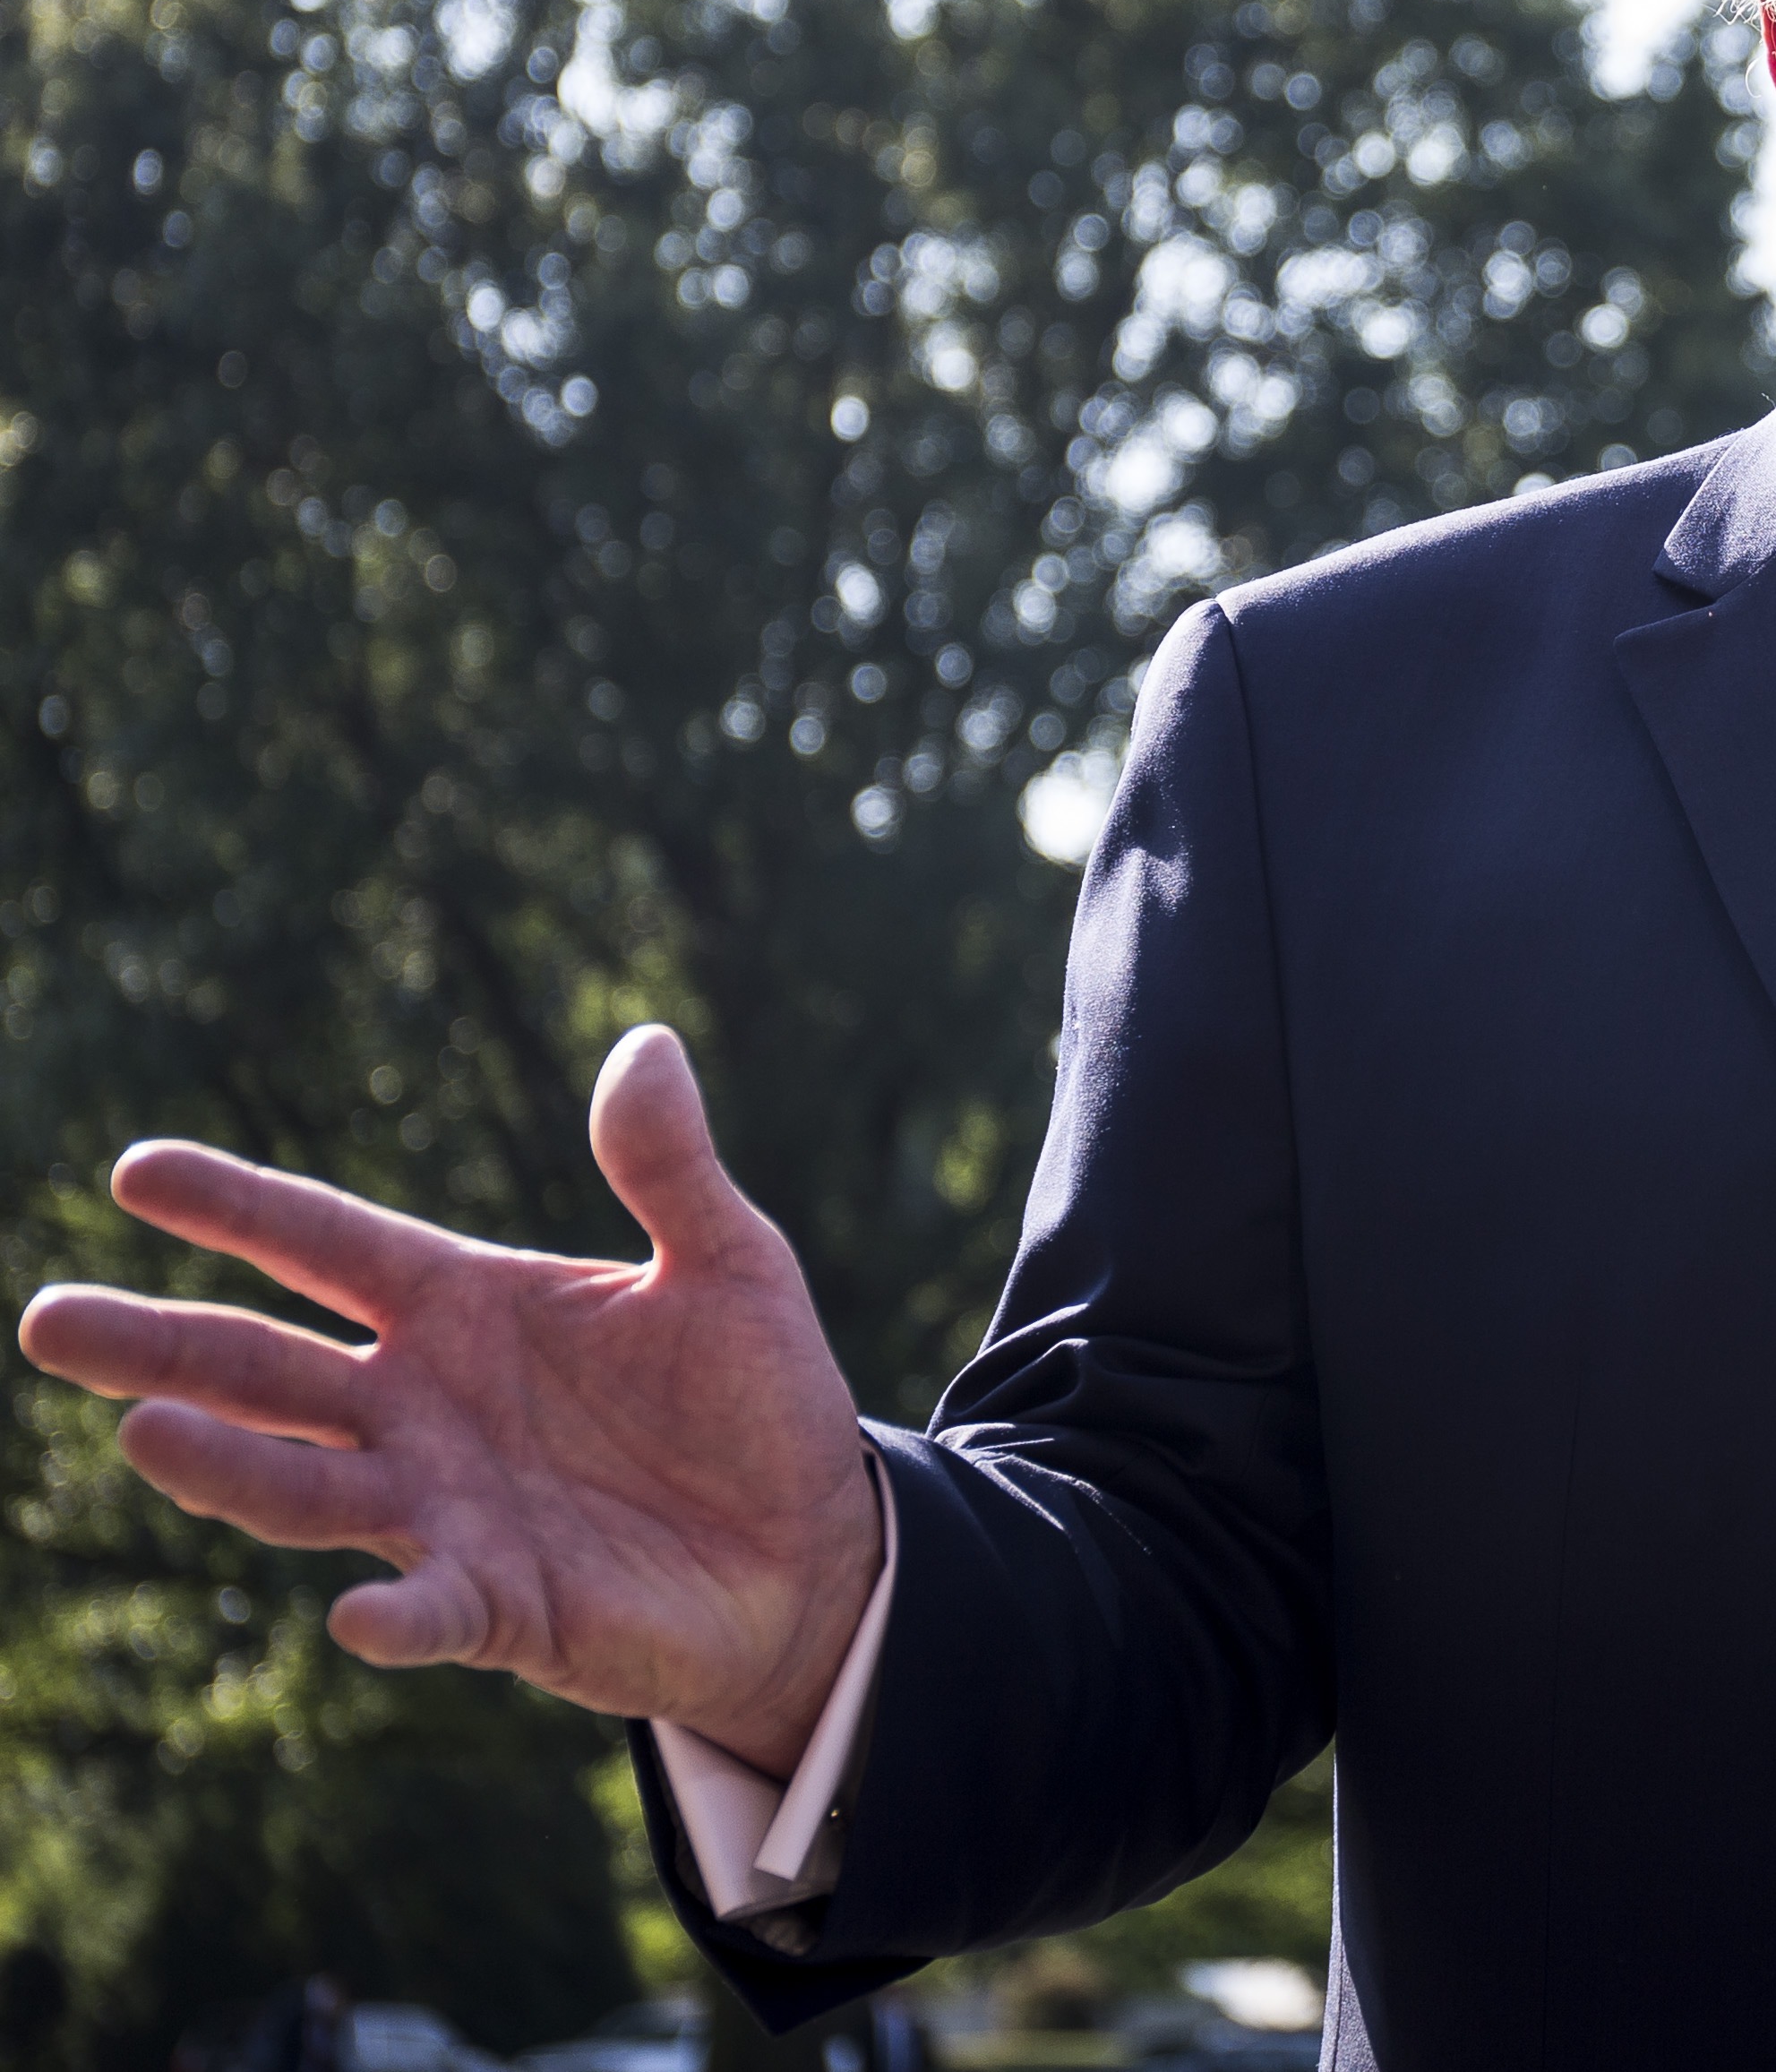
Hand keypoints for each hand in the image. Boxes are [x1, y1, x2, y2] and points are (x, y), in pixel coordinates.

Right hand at [15, 1026, 879, 1775]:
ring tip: (147, 1433)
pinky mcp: (498, 1605)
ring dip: (230, 1466)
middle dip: (160, 1346)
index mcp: (465, 1308)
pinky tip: (361, 1616)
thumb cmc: (756, 1402)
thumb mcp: (729, 1266)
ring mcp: (445, 1510)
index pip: (326, 1244)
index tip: (136, 1169)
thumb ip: (670, 1168)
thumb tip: (645, 1043)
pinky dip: (396, 1616)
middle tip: (49, 1320)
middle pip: (266, 1368)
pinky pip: (430, 1613)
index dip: (238, 1207)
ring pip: (306, 1487)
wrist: (815, 1546)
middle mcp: (424, 1406)